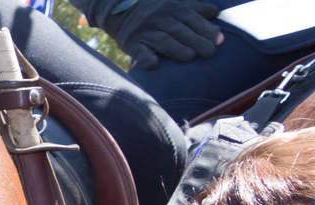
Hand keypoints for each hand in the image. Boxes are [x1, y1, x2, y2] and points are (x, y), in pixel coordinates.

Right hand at [97, 0, 222, 70]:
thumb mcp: (175, 2)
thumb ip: (194, 7)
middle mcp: (161, 19)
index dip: (207, 29)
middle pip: (180, 30)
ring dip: (176, 48)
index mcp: (174, 8)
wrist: (119, 8)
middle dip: (196, 40)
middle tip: (210, 52)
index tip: (220, 41)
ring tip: (189, 57)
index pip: (193, 19)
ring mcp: (146, 31)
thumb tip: (215, 13)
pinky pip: (138, 51)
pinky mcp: (131, 44)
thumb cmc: (154, 9)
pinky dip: (145, 58)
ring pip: (162, 40)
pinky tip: (153, 64)